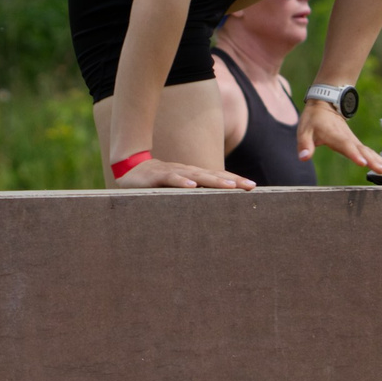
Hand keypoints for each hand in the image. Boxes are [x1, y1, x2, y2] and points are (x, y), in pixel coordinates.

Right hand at [111, 155, 254, 189]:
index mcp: (192, 175)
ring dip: (213, 180)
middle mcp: (186, 171)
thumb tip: (212, 211)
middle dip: (232, 180)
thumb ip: (192, 198)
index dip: (234, 180)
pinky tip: (191, 186)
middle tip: (249, 186)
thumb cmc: (157, 184)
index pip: (217, 176)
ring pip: (196, 175)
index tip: (253, 187)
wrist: (128, 170)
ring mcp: (171, 172)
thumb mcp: (177, 191)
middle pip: (212, 174)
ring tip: (230, 186)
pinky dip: (180, 181)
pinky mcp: (156, 176)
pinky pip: (170, 178)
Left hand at [298, 101, 381, 177]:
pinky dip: (379, 159)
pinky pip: (369, 152)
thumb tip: (304, 157)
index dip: (354, 154)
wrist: (324, 104)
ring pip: (369, 151)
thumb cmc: (313, 119)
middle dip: (374, 161)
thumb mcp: (303, 130)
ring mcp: (353, 140)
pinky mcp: (356, 143)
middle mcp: (347, 138)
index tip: (363, 163)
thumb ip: (304, 144)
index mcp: (334, 135)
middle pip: (362, 150)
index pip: (345, 145)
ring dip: (380, 161)